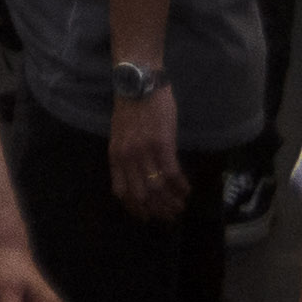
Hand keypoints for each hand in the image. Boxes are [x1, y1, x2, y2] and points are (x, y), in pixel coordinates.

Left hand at [106, 81, 180, 219]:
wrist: (138, 83)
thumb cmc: (131, 107)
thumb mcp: (119, 134)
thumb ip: (125, 155)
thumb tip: (136, 176)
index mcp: (115, 155)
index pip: (122, 192)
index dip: (135, 208)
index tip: (147, 217)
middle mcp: (127, 157)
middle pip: (141, 195)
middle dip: (156, 210)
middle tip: (170, 215)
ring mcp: (144, 152)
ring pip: (158, 189)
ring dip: (171, 202)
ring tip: (180, 206)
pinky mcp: (162, 145)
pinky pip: (172, 175)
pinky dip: (181, 187)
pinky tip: (187, 190)